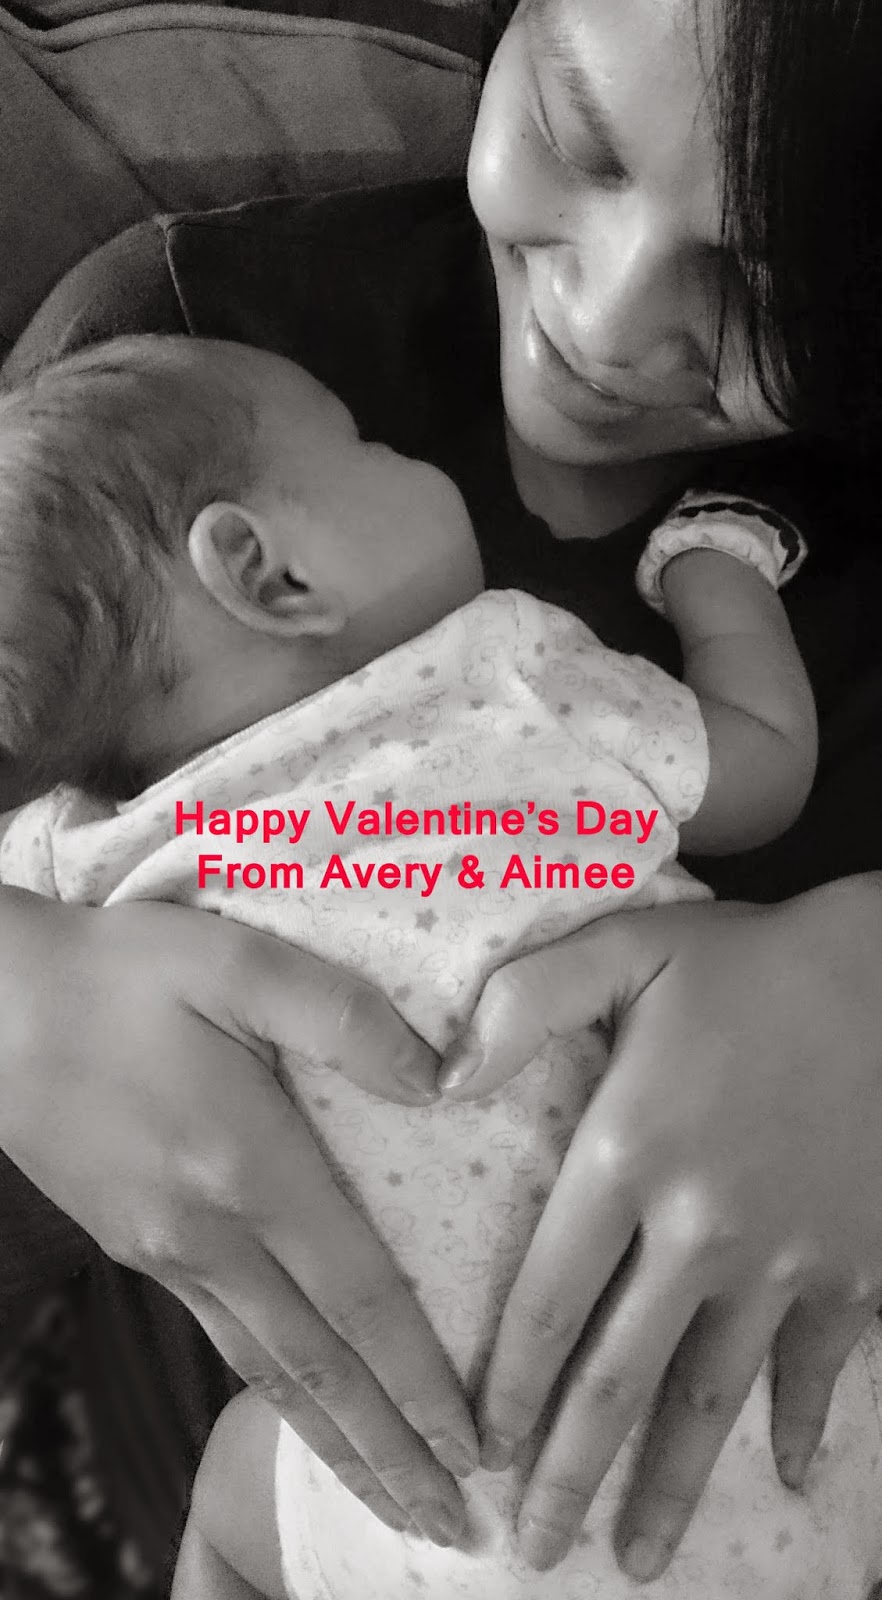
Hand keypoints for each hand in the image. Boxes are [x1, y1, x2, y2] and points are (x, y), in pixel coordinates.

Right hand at [0, 887, 477, 1542]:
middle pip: (317, 1368)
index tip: (477, 1446)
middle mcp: (211, 1233)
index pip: (359, 1299)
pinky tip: (304, 1404)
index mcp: (249, 1168)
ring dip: (334, 1442)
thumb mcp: (237, 961)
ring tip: (390, 1498)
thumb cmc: (119, 975)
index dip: (421, 1380)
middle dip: (388, 1452)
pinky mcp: (140, 1243)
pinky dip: (277, 1392)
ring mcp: (169, 1250)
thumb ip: (345, 1017)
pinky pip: (225, 1338)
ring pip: (266, 1370)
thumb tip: (444, 1076)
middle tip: (449, 1525)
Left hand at [440, 876, 881, 1577]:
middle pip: (620, 1378)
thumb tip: (437, 1080)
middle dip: (572, 1472)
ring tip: (641, 1557)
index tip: (483, 1449)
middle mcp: (700, 1229)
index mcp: (628, 1157)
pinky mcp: (855, 1267)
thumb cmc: (749, 961)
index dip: (507, 1385)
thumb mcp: (624, 948)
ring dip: (676, 1485)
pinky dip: (803, 1425)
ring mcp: (785, 1260)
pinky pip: (818, 1368)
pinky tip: (792, 1476)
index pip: (545, 1300)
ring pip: (714, 1398)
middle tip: (538, 1551)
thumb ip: (522, 1004)